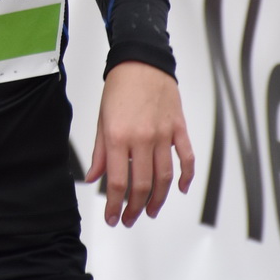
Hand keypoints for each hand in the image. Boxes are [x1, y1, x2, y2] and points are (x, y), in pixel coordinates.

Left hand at [86, 61, 193, 226]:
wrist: (142, 61)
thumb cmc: (120, 87)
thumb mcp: (102, 119)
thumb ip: (100, 152)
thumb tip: (93, 177)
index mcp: (118, 136)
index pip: (117, 182)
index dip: (115, 205)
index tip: (112, 217)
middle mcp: (142, 138)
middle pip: (142, 185)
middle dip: (135, 207)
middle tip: (129, 218)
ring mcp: (163, 134)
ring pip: (164, 177)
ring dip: (158, 199)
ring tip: (151, 211)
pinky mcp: (179, 128)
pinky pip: (186, 158)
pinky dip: (185, 177)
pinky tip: (180, 189)